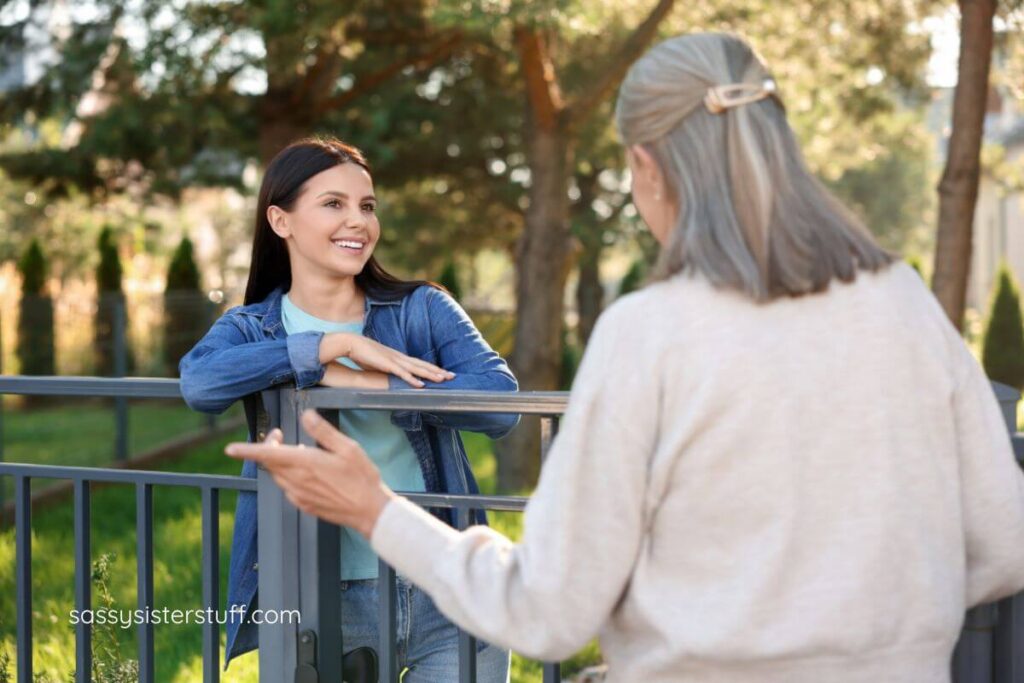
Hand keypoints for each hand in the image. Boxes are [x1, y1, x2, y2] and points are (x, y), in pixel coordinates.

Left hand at [225, 410, 394, 537]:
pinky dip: (290, 476)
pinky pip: (288, 487)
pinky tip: (309, 473)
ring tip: (301, 453)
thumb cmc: (361, 478)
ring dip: (281, 462)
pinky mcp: (304, 505)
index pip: (267, 456)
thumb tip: (306, 415)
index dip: (246, 451)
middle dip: (269, 448)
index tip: (230, 449)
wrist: (369, 511)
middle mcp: (296, 481)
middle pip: (270, 464)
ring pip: (278, 476)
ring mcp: (299, 495)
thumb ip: (323, 431)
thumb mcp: (347, 448)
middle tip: (280, 435)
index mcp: (305, 463)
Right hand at [322, 333, 453, 387]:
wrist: (351, 343)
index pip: (419, 363)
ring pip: (416, 369)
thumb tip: (392, 375)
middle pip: (423, 365)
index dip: (432, 368)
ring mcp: (394, 360)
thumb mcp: (379, 363)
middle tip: (452, 376)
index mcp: (399, 357)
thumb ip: (388, 368)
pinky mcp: (386, 364)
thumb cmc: (364, 354)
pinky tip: (421, 385)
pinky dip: (412, 379)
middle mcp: (400, 358)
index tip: (444, 373)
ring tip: (442, 379)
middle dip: (438, 371)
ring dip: (430, 374)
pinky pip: (402, 373)